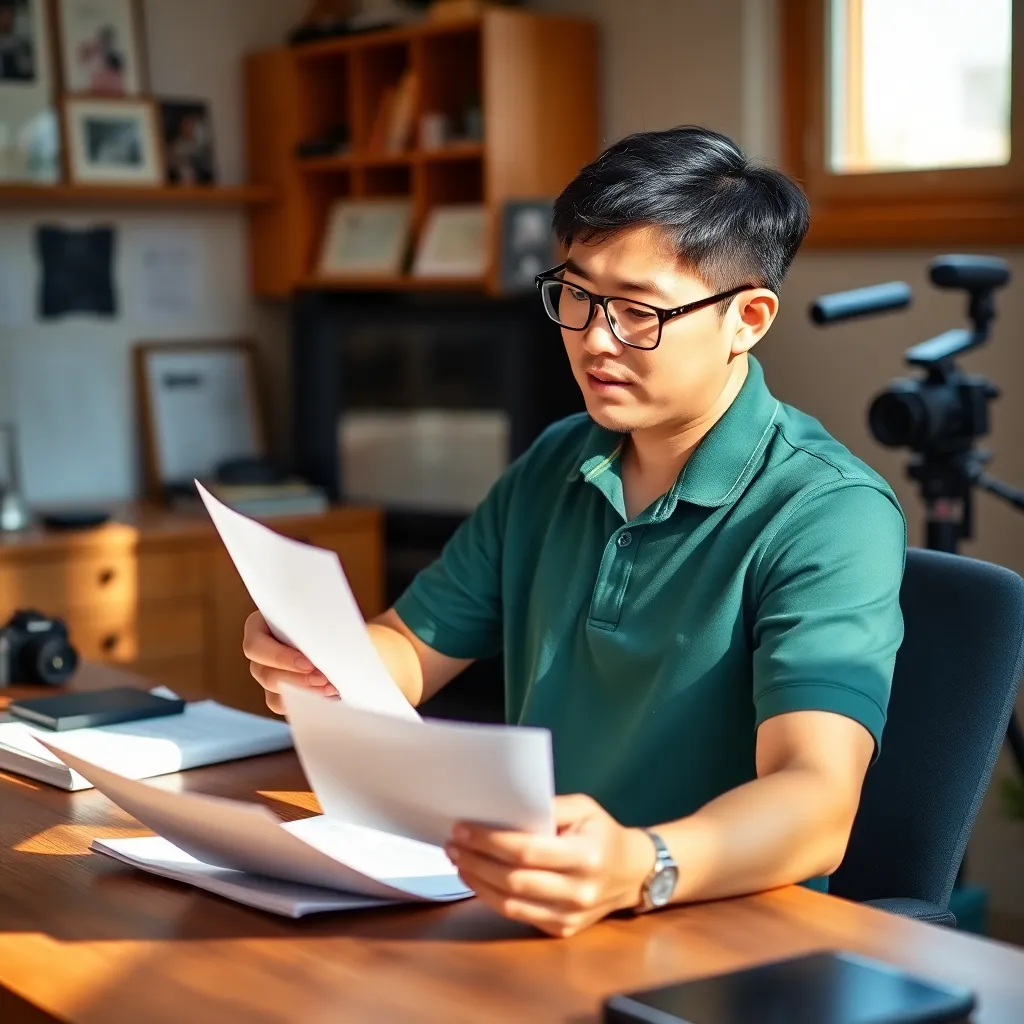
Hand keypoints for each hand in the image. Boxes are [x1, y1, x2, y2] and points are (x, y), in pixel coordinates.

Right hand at [242, 610, 337, 713]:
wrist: (339, 629)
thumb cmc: (329, 614)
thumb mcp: (326, 612)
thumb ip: (328, 623)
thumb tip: (352, 636)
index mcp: (260, 625)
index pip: (256, 645)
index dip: (279, 658)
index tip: (309, 664)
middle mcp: (260, 652)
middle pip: (264, 673)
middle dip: (297, 679)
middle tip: (324, 680)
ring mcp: (267, 673)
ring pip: (273, 692)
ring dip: (303, 693)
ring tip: (331, 690)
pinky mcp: (278, 691)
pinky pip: (282, 705)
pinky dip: (304, 705)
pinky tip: (328, 698)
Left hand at [446, 794, 654, 937]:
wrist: (632, 873)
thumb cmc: (602, 833)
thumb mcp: (583, 808)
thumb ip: (548, 806)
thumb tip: (505, 808)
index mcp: (586, 856)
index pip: (528, 851)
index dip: (490, 841)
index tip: (462, 828)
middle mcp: (579, 891)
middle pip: (514, 880)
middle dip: (476, 860)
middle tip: (452, 843)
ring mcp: (570, 916)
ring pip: (511, 904)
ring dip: (477, 881)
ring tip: (458, 860)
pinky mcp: (561, 929)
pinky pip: (518, 915)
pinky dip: (491, 897)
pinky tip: (477, 878)